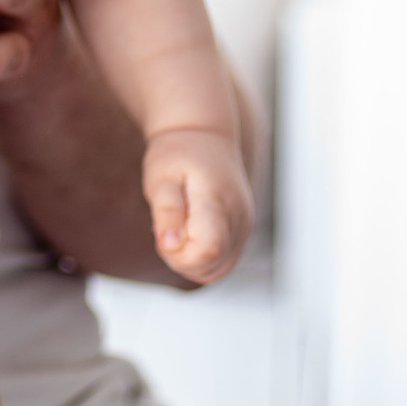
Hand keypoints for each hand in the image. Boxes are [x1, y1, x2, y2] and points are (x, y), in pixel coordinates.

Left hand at [141, 126, 252, 282]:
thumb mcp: (161, 177)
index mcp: (218, 201)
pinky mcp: (243, 232)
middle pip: (212, 266)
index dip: (180, 255)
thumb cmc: (178, 154)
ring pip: (217, 270)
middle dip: (181, 260)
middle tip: (166, 228)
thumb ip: (166, 212)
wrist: (204, 135)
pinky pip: (222, 263)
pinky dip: (201, 259)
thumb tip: (170, 245)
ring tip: (177, 228)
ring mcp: (245, 226)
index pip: (208, 251)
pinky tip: (188, 233)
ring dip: (190, 261)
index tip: (163, 235)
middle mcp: (239, 218)